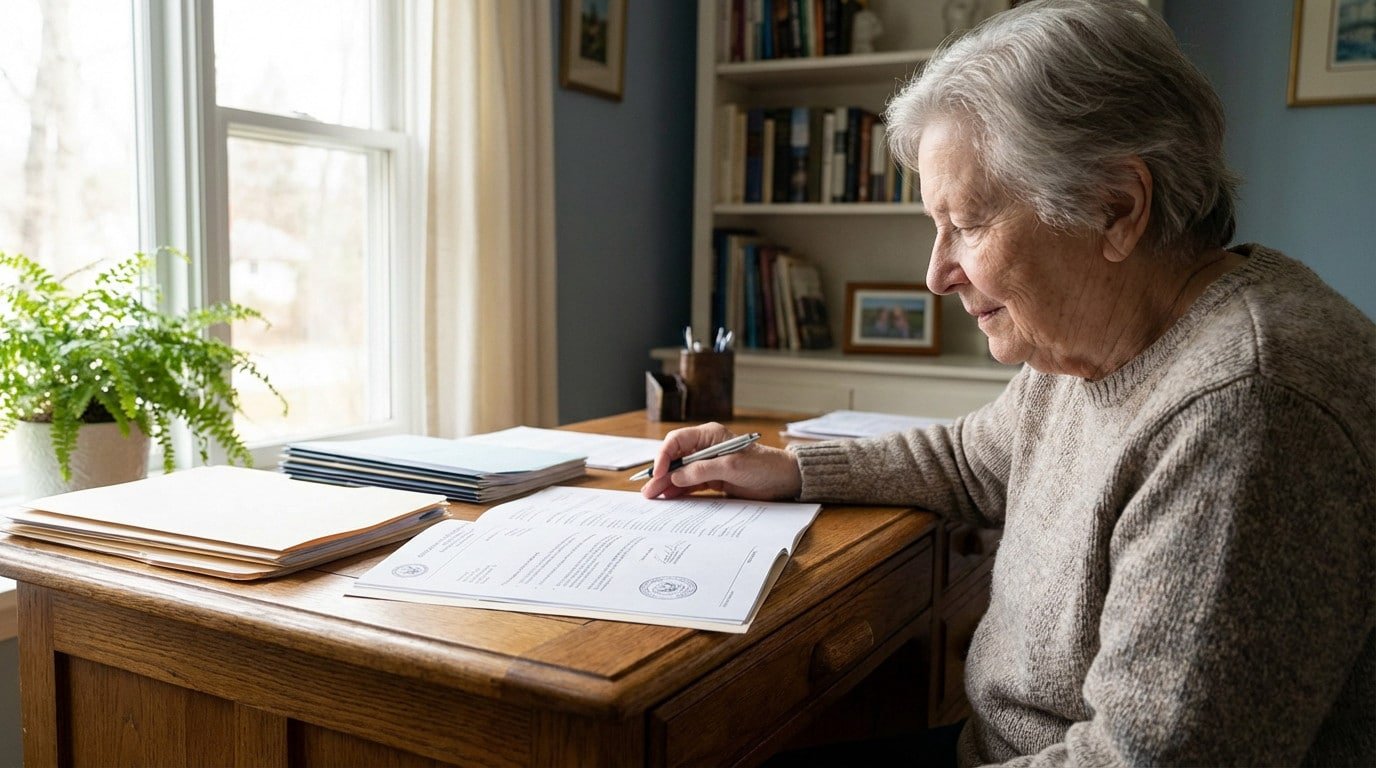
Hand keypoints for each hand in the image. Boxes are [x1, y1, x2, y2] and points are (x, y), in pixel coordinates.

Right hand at [640, 422, 802, 500]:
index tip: (658, 473)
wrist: (784, 480)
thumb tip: (675, 476)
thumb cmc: (763, 465)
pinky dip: (679, 491)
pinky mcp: (713, 480)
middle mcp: (705, 448)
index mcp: (709, 435)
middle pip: (675, 458)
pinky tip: (669, 498)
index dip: (664, 456)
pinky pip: (690, 485)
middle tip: (648, 491)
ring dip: (667, 484)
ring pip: (680, 473)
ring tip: (653, 498)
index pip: (677, 441)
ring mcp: (708, 464)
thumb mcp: (731, 466)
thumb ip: (702, 470)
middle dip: (660, 473)